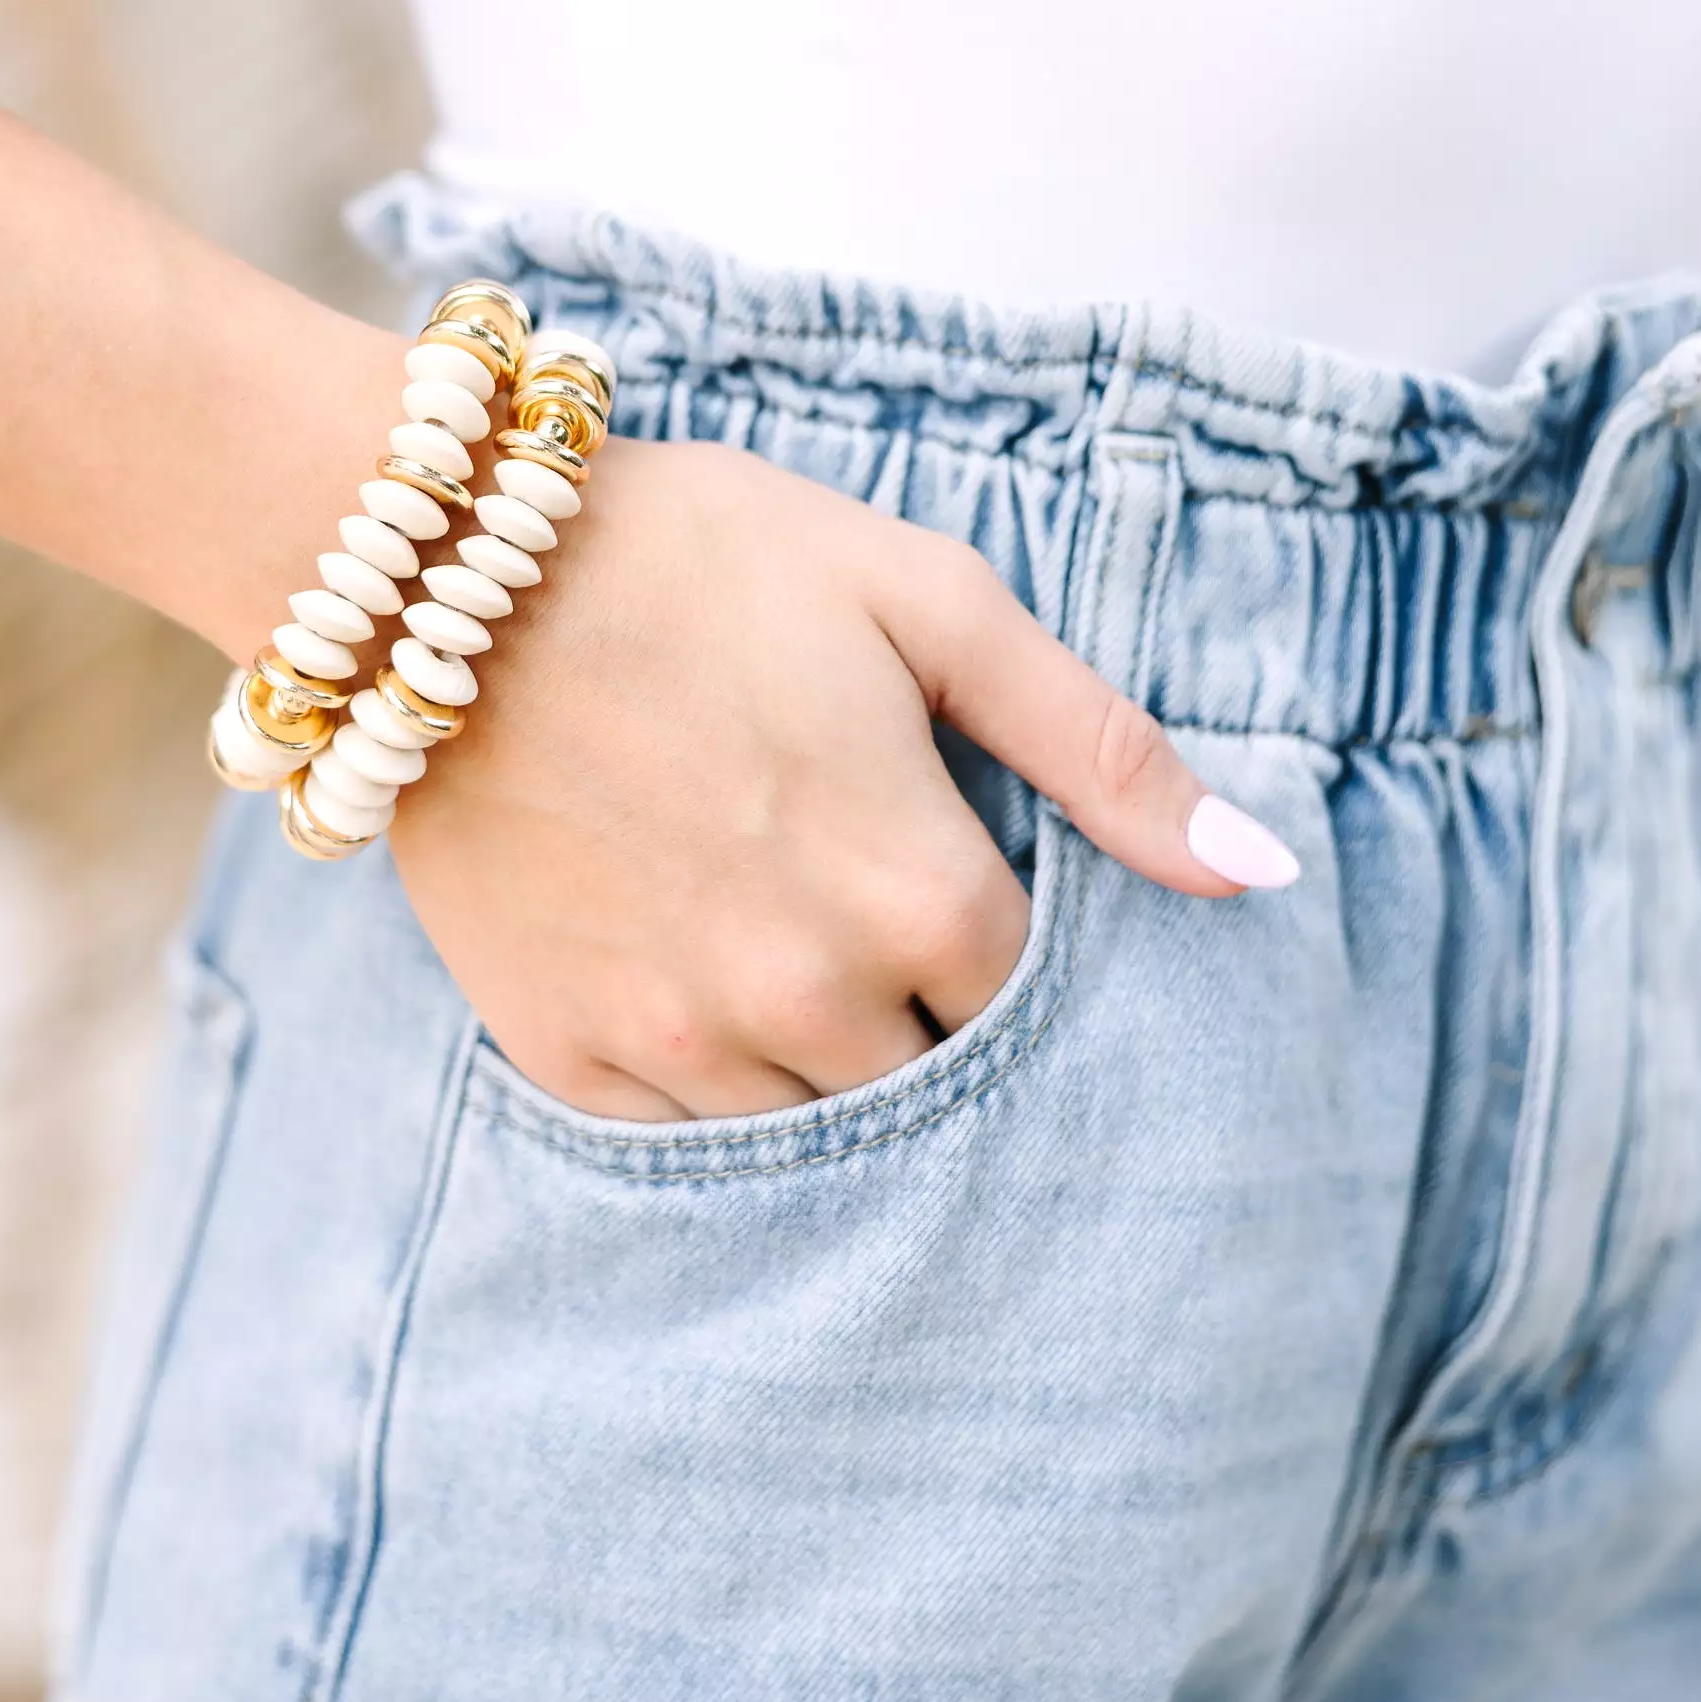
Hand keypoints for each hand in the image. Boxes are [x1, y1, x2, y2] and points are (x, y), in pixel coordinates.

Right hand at [387, 437, 1298, 1121]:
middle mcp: (803, 994)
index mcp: (912, 888)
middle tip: (881, 921)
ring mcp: (673, 1038)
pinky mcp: (561, 1049)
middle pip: (939, 1091)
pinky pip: (682, 1144)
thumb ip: (1098, 744)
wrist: (443, 568)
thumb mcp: (924, 599)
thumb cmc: (702, 557)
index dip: (1017, 951)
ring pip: (817, 1134)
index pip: (1036, 1009)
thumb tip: (1257, 873)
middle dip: (934, 1020)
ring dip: (831, 1065)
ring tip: (794, 954)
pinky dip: (714, 1087)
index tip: (978, 893)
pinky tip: (703, 990)